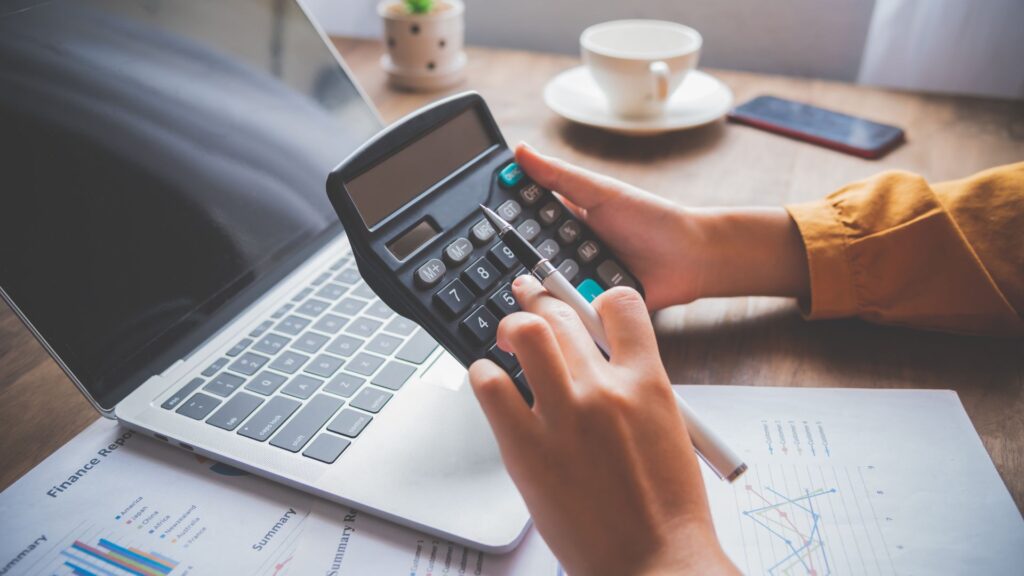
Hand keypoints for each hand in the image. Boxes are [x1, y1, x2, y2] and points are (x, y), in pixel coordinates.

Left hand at [468, 276, 737, 575]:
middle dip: (540, 301)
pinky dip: (484, 374)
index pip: (621, 305)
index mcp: (648, 384)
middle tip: (526, 298)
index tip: (583, 304)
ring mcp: (564, 416)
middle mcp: (604, 390)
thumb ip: (635, 393)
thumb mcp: (668, 432)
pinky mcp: (526, 449)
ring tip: (506, 336)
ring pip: (527, 333)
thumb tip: (601, 367)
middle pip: (562, 315)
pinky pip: (490, 385)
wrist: (656, 564)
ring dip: (512, 326)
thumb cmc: (667, 511)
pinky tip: (489, 381)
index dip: (597, 298)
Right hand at [515, 143, 809, 306]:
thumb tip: (520, 150)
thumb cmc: (653, 221)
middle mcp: (564, 253)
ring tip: (559, 277)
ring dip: (547, 286)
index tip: (484, 219)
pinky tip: (564, 308)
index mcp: (563, 221)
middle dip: (525, 258)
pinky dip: (565, 312)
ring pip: (544, 289)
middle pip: (527, 258)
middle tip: (527, 254)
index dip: (503, 221)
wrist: (692, 260)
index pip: (522, 221)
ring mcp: (576, 283)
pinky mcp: (589, 310)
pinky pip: (567, 315)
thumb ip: (559, 176)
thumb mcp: (602, 193)